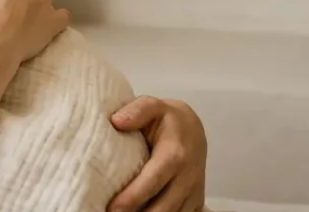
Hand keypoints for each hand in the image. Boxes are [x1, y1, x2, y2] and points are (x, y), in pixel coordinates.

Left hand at [108, 96, 207, 211]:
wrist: (193, 129)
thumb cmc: (167, 119)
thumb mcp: (152, 106)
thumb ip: (136, 110)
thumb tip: (116, 121)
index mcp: (175, 154)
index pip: (153, 181)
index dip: (132, 197)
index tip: (112, 208)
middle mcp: (188, 176)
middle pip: (163, 207)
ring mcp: (194, 191)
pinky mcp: (196, 201)